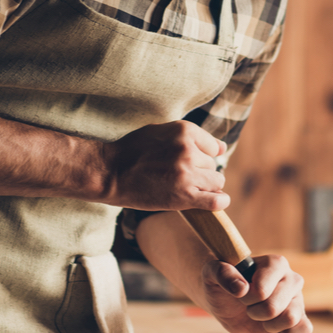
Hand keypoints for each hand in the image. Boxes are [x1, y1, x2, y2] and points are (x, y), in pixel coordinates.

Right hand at [101, 121, 229, 210]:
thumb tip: (222, 148)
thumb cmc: (133, 151)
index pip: (213, 148)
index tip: (187, 163)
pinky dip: (219, 202)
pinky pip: (216, 201)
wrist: (110, 173)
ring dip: (205, 186)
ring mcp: (187, 173)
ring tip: (185, 187)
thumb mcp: (161, 131)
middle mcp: (189, 150)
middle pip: (213, 166)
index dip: (202, 157)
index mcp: (185, 130)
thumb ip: (192, 137)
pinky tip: (214, 201)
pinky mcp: (184, 195)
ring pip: (217, 182)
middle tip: (178, 177)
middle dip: (201, 172)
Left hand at [198, 254, 312, 332]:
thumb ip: (221, 273)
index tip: (240, 293)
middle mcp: (291, 279)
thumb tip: (241, 288)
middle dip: (254, 312)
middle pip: (274, 307)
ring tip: (260, 317)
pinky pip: (305, 329)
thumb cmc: (222, 284)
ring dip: (268, 325)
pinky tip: (272, 329)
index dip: (246, 298)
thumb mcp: (212, 274)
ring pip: (291, 318)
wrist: (227, 302)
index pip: (262, 290)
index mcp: (275, 263)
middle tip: (249, 306)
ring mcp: (298, 299)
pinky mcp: (300, 318)